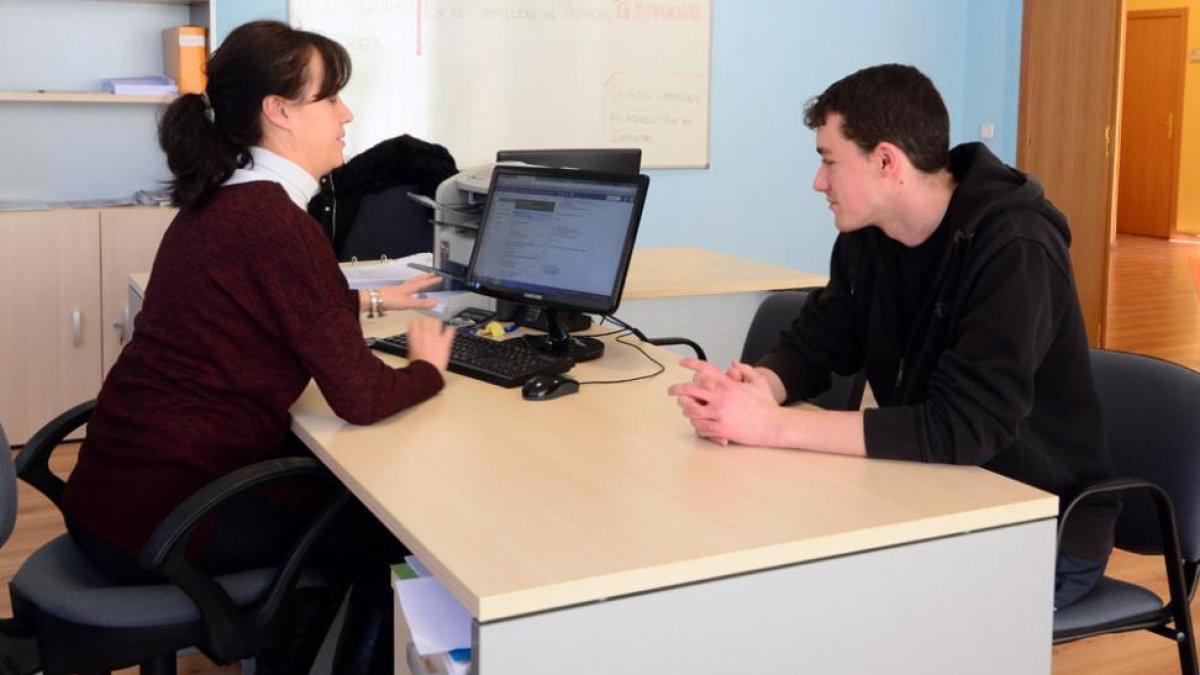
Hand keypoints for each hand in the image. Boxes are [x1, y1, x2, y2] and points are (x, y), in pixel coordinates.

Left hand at [380, 274, 442, 310]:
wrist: (374, 300)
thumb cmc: (390, 300)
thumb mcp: (408, 303)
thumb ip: (422, 303)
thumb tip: (435, 303)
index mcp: (410, 288)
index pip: (424, 283)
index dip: (432, 281)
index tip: (440, 277)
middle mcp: (405, 286)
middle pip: (417, 280)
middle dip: (426, 277)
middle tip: (432, 274)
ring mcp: (399, 289)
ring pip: (412, 282)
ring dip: (418, 280)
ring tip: (423, 279)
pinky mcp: (394, 293)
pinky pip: (406, 287)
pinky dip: (411, 286)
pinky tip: (409, 291)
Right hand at [405, 318, 454, 373]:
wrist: (427, 373)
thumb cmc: (418, 366)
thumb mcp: (411, 352)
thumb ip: (414, 343)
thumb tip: (416, 340)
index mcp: (414, 335)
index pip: (415, 322)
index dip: (417, 324)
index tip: (419, 326)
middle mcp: (425, 333)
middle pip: (427, 320)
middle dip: (428, 322)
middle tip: (429, 327)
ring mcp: (436, 336)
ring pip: (437, 322)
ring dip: (438, 324)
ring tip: (438, 328)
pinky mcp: (446, 341)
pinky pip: (450, 329)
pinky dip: (450, 329)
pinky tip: (450, 330)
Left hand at [667, 358, 781, 446]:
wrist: (774, 425)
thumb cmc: (767, 405)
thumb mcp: (759, 382)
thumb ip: (745, 369)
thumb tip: (733, 362)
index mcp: (728, 384)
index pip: (705, 369)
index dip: (690, 364)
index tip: (681, 363)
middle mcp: (721, 397)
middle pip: (690, 390)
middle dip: (676, 389)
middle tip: (671, 391)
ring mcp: (719, 414)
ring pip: (691, 410)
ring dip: (686, 409)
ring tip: (685, 409)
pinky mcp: (721, 429)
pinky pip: (700, 427)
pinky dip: (697, 425)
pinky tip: (698, 424)